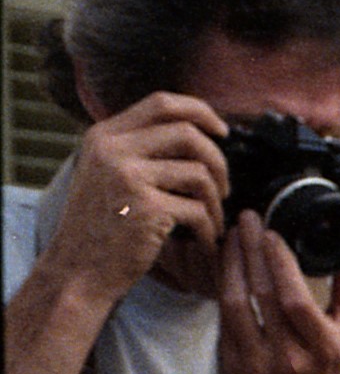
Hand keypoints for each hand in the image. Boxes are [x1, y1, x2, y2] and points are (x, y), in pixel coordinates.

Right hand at [35, 92, 226, 304]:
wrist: (80, 270)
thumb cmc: (103, 226)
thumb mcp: (107, 174)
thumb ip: (138, 150)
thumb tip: (194, 132)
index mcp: (104, 135)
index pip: (162, 103)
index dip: (200, 112)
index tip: (222, 132)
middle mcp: (113, 149)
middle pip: (189, 134)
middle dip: (219, 161)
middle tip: (224, 189)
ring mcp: (128, 176)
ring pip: (200, 173)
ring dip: (216, 201)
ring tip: (212, 220)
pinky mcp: (146, 207)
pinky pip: (199, 210)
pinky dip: (210, 230)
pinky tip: (204, 242)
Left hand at [217, 211, 339, 373]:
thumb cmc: (331, 373)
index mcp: (323, 350)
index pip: (294, 300)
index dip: (279, 263)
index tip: (271, 234)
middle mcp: (289, 360)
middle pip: (261, 295)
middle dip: (251, 251)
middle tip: (245, 220)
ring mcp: (257, 366)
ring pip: (233, 305)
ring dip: (230, 265)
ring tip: (231, 237)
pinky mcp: (233, 368)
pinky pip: (223, 320)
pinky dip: (223, 289)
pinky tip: (225, 267)